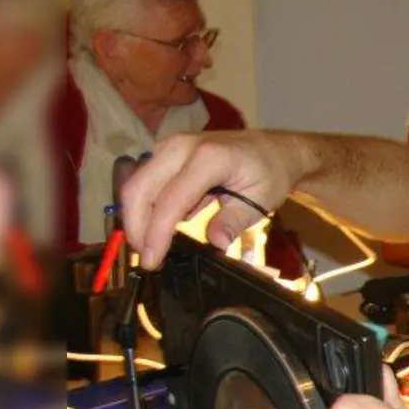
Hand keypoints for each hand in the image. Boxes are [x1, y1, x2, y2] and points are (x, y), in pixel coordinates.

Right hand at [120, 131, 305, 268]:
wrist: (272, 148)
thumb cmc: (270, 173)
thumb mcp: (260, 201)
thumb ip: (234, 221)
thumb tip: (216, 243)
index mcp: (208, 158)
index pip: (171, 200)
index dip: (156, 233)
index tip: (152, 261)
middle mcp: (181, 147)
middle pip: (139, 189)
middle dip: (136, 228)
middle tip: (146, 258)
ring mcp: (170, 147)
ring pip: (136, 185)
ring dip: (137, 219)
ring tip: (150, 248)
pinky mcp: (165, 153)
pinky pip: (146, 182)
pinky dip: (145, 208)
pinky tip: (157, 231)